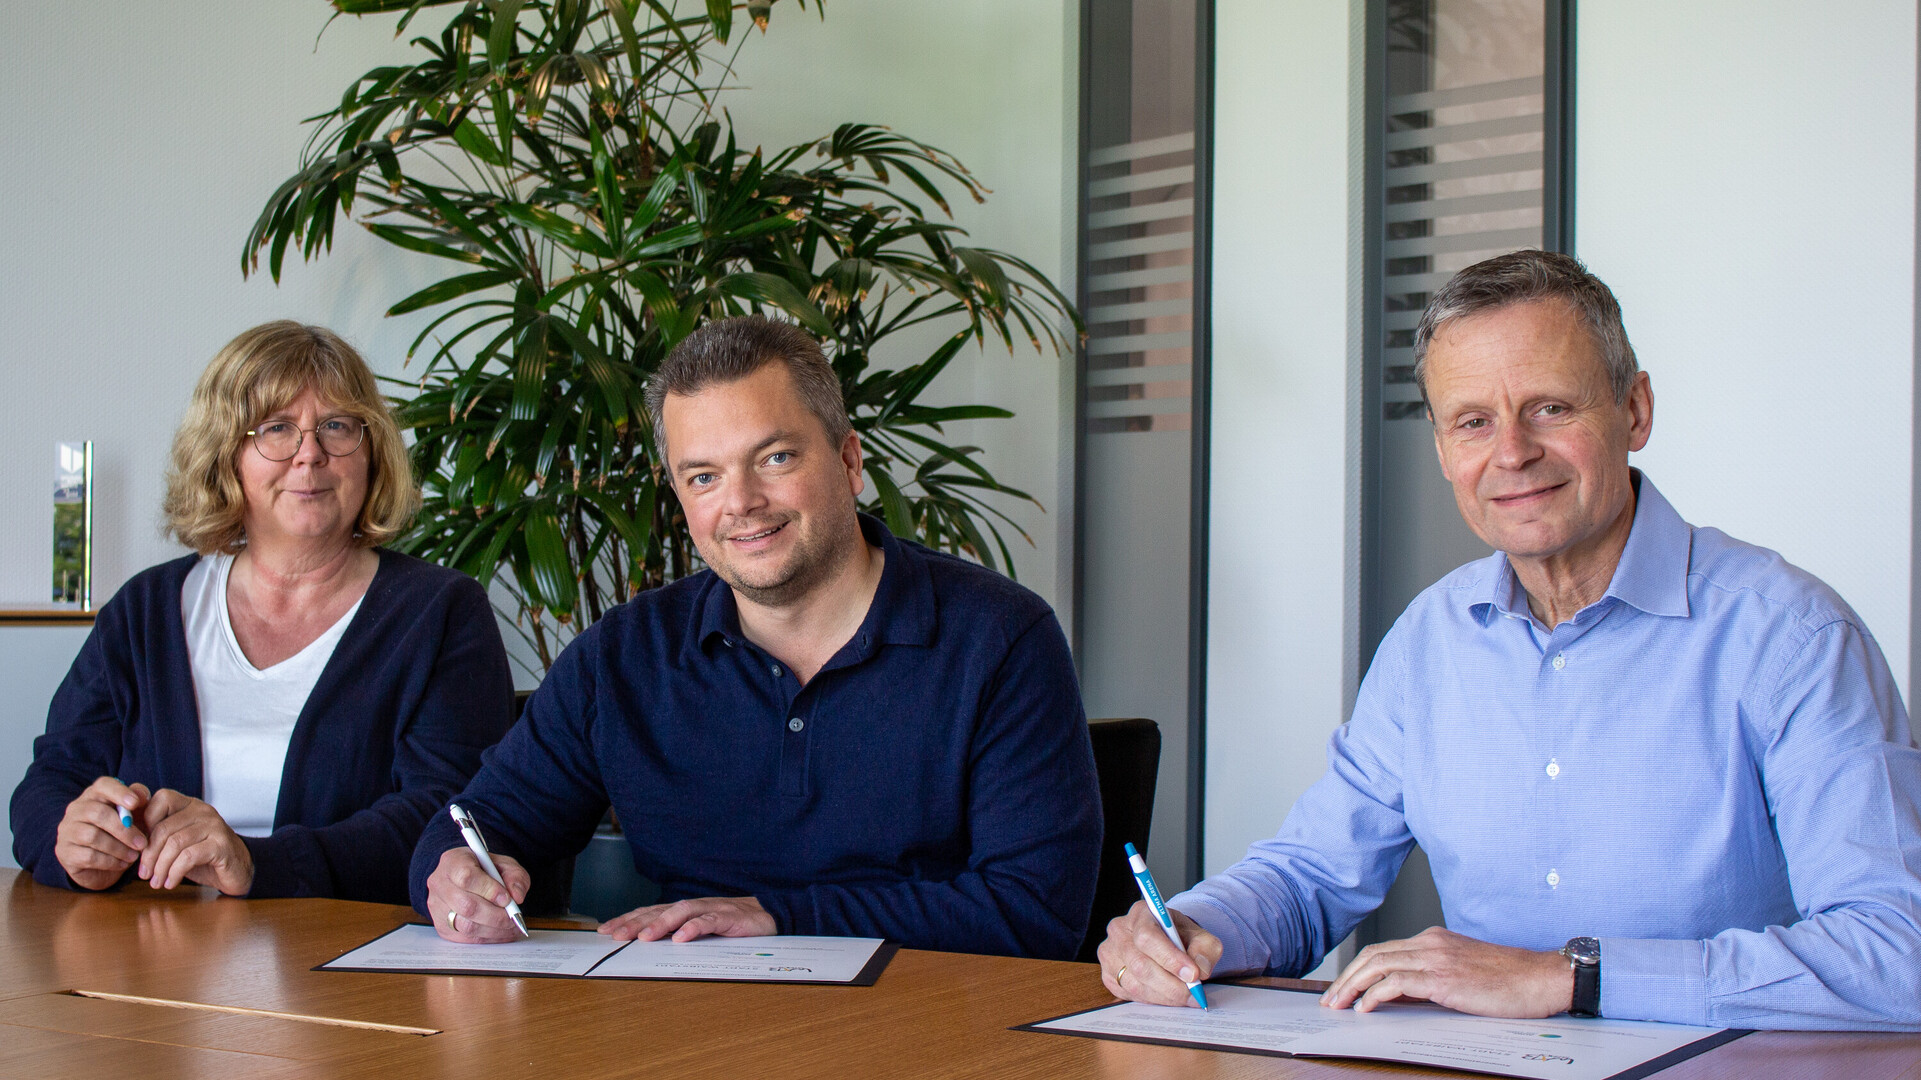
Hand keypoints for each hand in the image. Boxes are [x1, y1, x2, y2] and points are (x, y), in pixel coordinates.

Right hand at [54, 777, 150, 890]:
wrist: (102, 866)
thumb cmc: (122, 834)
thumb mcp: (136, 817)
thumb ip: (140, 801)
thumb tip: (142, 795)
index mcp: (94, 795)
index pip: (103, 785)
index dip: (119, 792)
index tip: (135, 803)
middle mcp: (76, 809)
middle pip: (98, 813)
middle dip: (124, 830)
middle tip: (142, 843)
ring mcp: (67, 831)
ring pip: (92, 836)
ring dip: (118, 848)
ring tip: (134, 856)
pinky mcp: (64, 852)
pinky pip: (88, 856)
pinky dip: (110, 861)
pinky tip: (122, 864)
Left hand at [138, 789, 254, 894]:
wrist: (237, 870)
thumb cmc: (202, 856)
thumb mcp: (177, 842)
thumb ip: (157, 834)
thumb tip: (124, 833)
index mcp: (189, 805)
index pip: (161, 798)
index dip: (144, 820)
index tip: (138, 845)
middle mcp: (203, 810)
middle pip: (164, 828)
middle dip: (148, 854)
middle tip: (143, 874)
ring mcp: (214, 826)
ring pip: (175, 843)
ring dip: (160, 867)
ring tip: (155, 881)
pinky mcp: (221, 845)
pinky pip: (189, 857)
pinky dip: (174, 873)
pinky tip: (170, 882)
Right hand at [426, 848, 529, 942]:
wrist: (464, 877)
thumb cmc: (484, 869)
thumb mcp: (504, 863)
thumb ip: (514, 876)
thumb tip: (517, 896)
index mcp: (453, 861)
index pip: (467, 877)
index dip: (489, 890)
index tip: (506, 898)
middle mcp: (440, 884)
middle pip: (466, 906)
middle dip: (495, 915)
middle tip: (513, 916)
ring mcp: (437, 906)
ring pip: (465, 925)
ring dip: (493, 929)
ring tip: (511, 926)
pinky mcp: (441, 926)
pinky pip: (466, 938)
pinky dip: (488, 938)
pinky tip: (501, 932)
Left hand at [597, 896, 775, 941]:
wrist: (770, 914)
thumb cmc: (731, 924)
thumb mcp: (700, 931)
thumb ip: (677, 934)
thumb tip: (647, 944)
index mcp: (684, 910)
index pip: (650, 912)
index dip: (627, 919)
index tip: (605, 929)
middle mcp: (694, 906)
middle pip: (660, 910)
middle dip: (636, 923)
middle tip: (615, 935)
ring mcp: (711, 909)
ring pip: (681, 912)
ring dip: (661, 924)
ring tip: (644, 938)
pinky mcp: (730, 917)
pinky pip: (710, 921)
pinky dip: (695, 928)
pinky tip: (682, 938)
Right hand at [1096, 901, 1222, 1006]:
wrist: (1166, 941)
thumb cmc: (1180, 937)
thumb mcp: (1200, 936)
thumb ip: (1205, 949)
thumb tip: (1201, 970)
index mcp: (1141, 913)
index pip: (1148, 937)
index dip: (1170, 959)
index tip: (1193, 975)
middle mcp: (1119, 930)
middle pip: (1140, 965)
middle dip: (1171, 985)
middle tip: (1194, 994)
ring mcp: (1109, 953)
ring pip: (1135, 984)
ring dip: (1164, 996)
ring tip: (1185, 997)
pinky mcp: (1107, 974)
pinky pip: (1129, 994)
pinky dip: (1153, 1000)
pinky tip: (1168, 996)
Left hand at [1320, 926, 1573, 1017]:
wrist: (1543, 978)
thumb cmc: (1511, 981)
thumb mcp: (1463, 974)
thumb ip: (1430, 979)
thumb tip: (1397, 996)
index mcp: (1434, 939)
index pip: (1383, 950)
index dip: (1358, 969)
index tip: (1343, 988)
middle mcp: (1430, 943)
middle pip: (1373, 955)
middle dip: (1346, 978)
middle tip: (1330, 999)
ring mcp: (1436, 958)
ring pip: (1378, 965)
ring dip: (1352, 987)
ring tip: (1338, 1005)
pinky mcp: (1444, 978)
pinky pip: (1396, 982)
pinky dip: (1375, 994)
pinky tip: (1365, 1009)